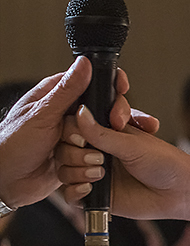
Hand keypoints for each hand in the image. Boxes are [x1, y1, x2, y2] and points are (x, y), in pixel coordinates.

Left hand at [0, 58, 154, 208]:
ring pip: (101, 144)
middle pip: (104, 117)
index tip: (122, 93)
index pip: (94, 85)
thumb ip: (68, 90)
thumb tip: (85, 63)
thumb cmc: (12, 145)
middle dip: (98, 133)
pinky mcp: (77, 161)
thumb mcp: (42, 114)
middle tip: (86, 140)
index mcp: (58, 97)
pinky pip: (93, 165)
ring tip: (62, 159)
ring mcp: (74, 140)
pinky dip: (82, 172)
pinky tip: (66, 172)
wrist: (4, 182)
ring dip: (83, 157)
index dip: (111, 90)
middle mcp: (68, 117)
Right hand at [56, 102, 189, 220]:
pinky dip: (75, 192)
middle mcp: (95, 152)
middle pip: (62, 149)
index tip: (83, 138)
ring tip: (101, 174)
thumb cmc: (164, 162)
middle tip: (99, 159)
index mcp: (104, 133)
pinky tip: (91, 190)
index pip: (72, 126)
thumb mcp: (133, 144)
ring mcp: (93, 174)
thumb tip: (80, 113)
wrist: (180, 191)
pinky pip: (70, 195)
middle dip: (74, 154)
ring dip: (76, 172)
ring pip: (63, 171)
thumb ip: (103, 133)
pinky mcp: (95, 196)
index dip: (72, 131)